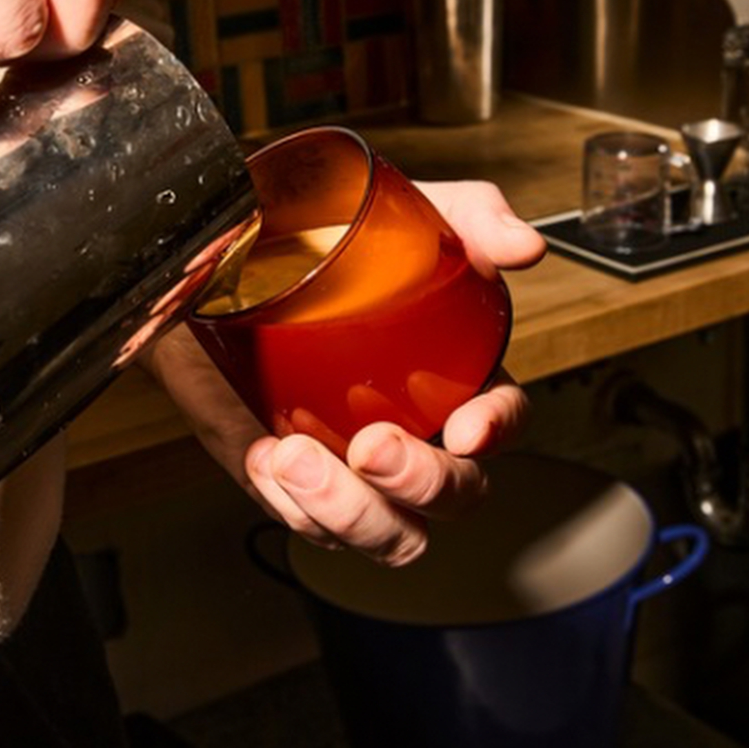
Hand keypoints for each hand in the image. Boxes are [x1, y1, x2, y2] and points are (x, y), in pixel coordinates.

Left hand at [145, 182, 546, 566]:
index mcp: (457, 375)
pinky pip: (310, 527)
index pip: (504, 419)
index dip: (496, 430)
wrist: (224, 256)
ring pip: (390, 536)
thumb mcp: (404, 212)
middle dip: (420, 485)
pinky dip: (288, 504)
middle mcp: (416, 430)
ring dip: (348, 513)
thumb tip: (524, 247)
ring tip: (294, 457)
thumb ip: (474, 218)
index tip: (466, 427)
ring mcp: (358, 467)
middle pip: (455, 496)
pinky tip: (265, 456)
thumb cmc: (321, 236)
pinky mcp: (300, 485)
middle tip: (372, 446)